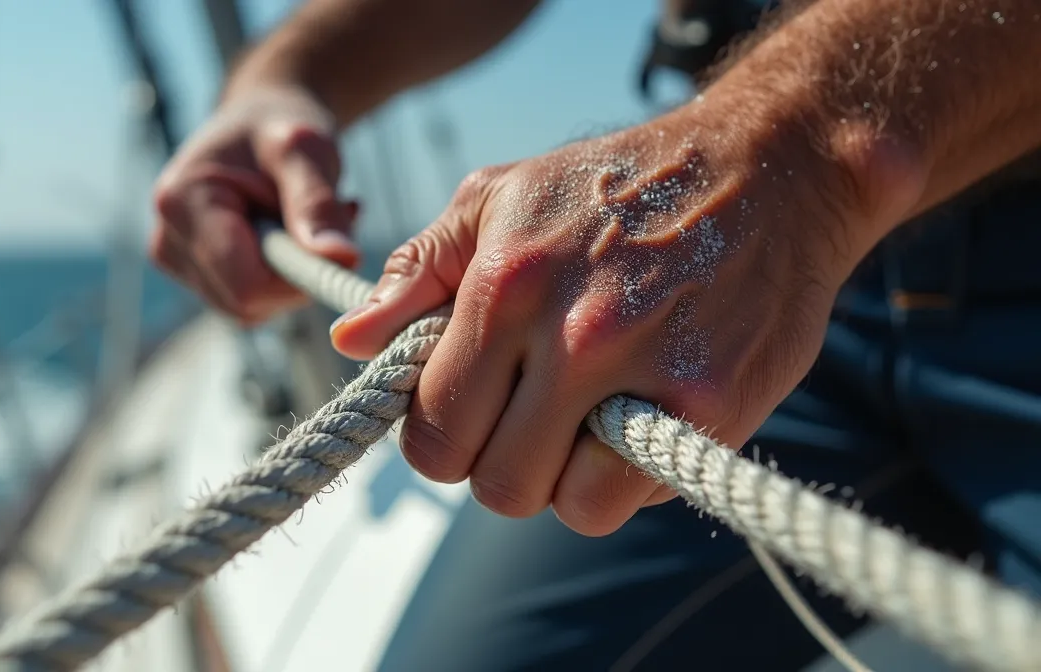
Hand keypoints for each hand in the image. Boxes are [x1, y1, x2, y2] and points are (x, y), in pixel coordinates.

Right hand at [151, 87, 358, 324]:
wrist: (255, 120)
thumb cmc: (278, 125)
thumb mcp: (305, 149)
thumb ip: (318, 203)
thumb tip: (341, 259)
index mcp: (183, 203)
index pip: (246, 285)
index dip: (297, 279)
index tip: (334, 244)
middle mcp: (167, 240)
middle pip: (246, 302)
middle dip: (298, 274)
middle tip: (329, 221)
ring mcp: (176, 261)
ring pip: (250, 307)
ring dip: (293, 274)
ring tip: (307, 219)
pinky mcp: (192, 273)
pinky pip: (247, 300)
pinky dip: (280, 277)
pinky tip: (290, 234)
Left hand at [330, 96, 914, 535]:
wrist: (766, 168)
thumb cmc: (613, 183)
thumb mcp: (496, 197)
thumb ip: (417, 272)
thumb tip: (351, 340)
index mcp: (505, 284)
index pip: (431, 426)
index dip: (438, 436)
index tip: (465, 416)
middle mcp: (571, 334)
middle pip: (492, 482)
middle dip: (498, 464)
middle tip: (527, 423)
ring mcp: (648, 375)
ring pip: (563, 506)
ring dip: (563, 481)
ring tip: (582, 424)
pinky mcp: (713, 407)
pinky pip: (635, 498)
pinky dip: (626, 483)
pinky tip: (634, 426)